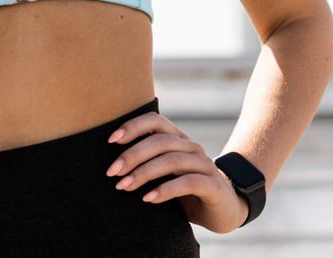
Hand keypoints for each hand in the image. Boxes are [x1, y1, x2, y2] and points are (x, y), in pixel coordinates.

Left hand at [104, 108, 250, 234]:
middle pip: (159, 142)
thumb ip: (145, 163)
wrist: (222, 211)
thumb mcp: (163, 174)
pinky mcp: (213, 185)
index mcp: (177, 139)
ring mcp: (204, 165)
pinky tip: (148, 198)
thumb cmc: (184, 191)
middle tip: (112, 172)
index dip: (133, 126)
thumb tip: (110, 163)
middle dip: (132, 155)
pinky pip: (188, 182)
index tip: (110, 140)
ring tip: (124, 186)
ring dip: (144, 173)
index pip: (155, 121)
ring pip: (172, 161)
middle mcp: (191, 147)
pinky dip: (166, 189)